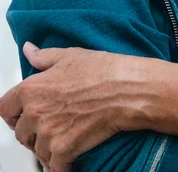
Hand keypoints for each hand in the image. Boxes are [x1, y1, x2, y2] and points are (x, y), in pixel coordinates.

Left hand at [0, 43, 140, 171]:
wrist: (132, 90)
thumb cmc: (107, 71)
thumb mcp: (72, 56)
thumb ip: (44, 56)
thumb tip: (29, 50)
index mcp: (32, 89)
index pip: (5, 109)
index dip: (14, 114)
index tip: (22, 118)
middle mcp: (35, 112)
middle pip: (20, 133)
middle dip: (33, 133)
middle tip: (49, 130)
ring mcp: (48, 133)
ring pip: (37, 150)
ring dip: (47, 150)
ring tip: (62, 144)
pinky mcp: (64, 149)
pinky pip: (54, 166)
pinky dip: (60, 167)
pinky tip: (67, 163)